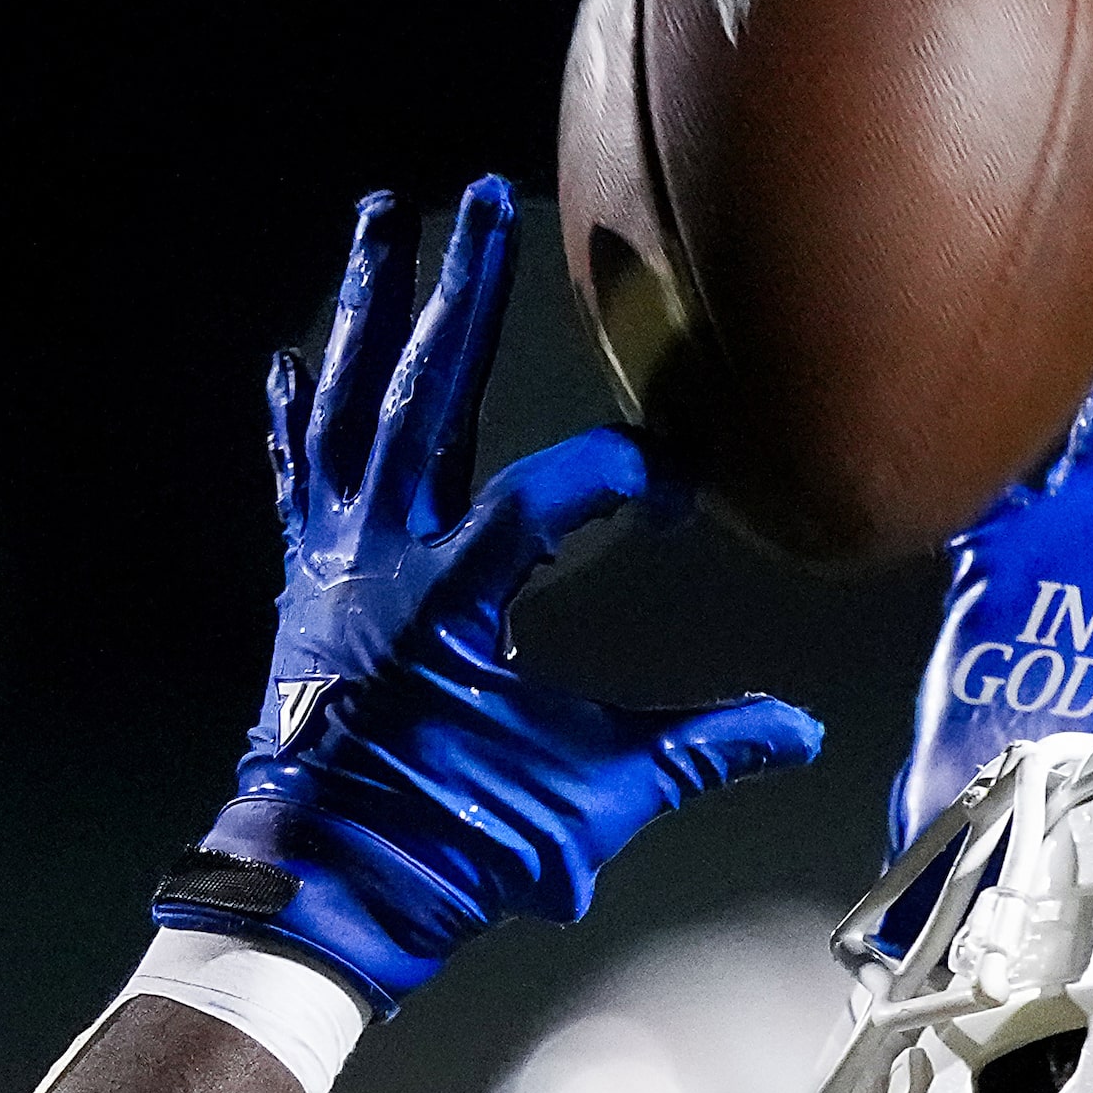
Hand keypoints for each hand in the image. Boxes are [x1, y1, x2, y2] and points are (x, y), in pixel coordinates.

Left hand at [155, 177, 823, 1014]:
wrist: (318, 893)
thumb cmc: (451, 848)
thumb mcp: (584, 803)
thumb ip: (694, 750)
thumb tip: (796, 731)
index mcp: (450, 600)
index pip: (547, 496)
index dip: (620, 474)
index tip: (675, 483)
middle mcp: (379, 558)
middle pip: (422, 392)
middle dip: (459, 290)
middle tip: (477, 199)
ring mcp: (330, 561)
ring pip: (347, 403)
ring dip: (367, 308)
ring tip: (378, 216)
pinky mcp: (303, 581)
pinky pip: (297, 470)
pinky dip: (298, 409)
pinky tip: (296, 351)